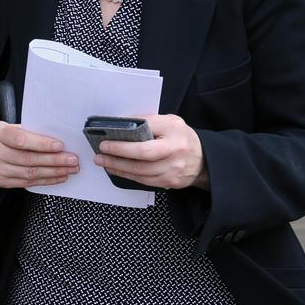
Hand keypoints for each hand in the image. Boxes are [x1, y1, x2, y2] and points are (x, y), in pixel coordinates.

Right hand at [0, 122, 79, 188]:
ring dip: (54, 172)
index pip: (22, 140)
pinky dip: (46, 180)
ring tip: (70, 169)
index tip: (60, 146)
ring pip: (30, 173)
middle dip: (55, 160)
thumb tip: (57, 139)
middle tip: (72, 160)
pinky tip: (58, 177)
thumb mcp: (9, 127)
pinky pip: (28, 183)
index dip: (42, 144)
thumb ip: (29, 132)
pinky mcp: (2, 182)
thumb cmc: (0, 137)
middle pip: (29, 159)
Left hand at [93, 114, 208, 190]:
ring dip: (118, 166)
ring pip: (140, 170)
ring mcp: (173, 168)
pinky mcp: (169, 182)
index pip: (148, 127)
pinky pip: (143, 180)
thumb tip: (122, 124)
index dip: (127, 131)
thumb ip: (149, 122)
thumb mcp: (170, 122)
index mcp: (174, 129)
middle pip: (143, 154)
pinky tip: (116, 169)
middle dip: (119, 152)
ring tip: (102, 161)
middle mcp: (175, 149)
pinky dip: (126, 175)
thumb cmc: (181, 138)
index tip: (108, 134)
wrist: (202, 160)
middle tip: (101, 150)